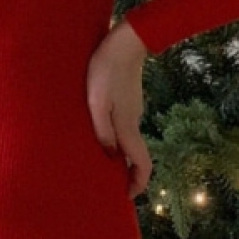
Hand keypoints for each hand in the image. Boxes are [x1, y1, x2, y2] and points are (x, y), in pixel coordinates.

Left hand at [86, 19, 151, 198]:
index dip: (137, 184)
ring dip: (118, 153)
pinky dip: (116, 135)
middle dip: (125, 172)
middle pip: (134, 154)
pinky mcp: (128, 98)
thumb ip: (102, 130)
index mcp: (127, 125)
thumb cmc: (105, 70)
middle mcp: (134, 120)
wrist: (125, 41)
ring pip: (128, 138)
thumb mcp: (96, 101)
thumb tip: (110, 156)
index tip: (126, 197)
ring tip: (97, 159)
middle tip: (106, 183)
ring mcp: (132, 108)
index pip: (141, 164)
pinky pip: (123, 124)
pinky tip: (98, 130)